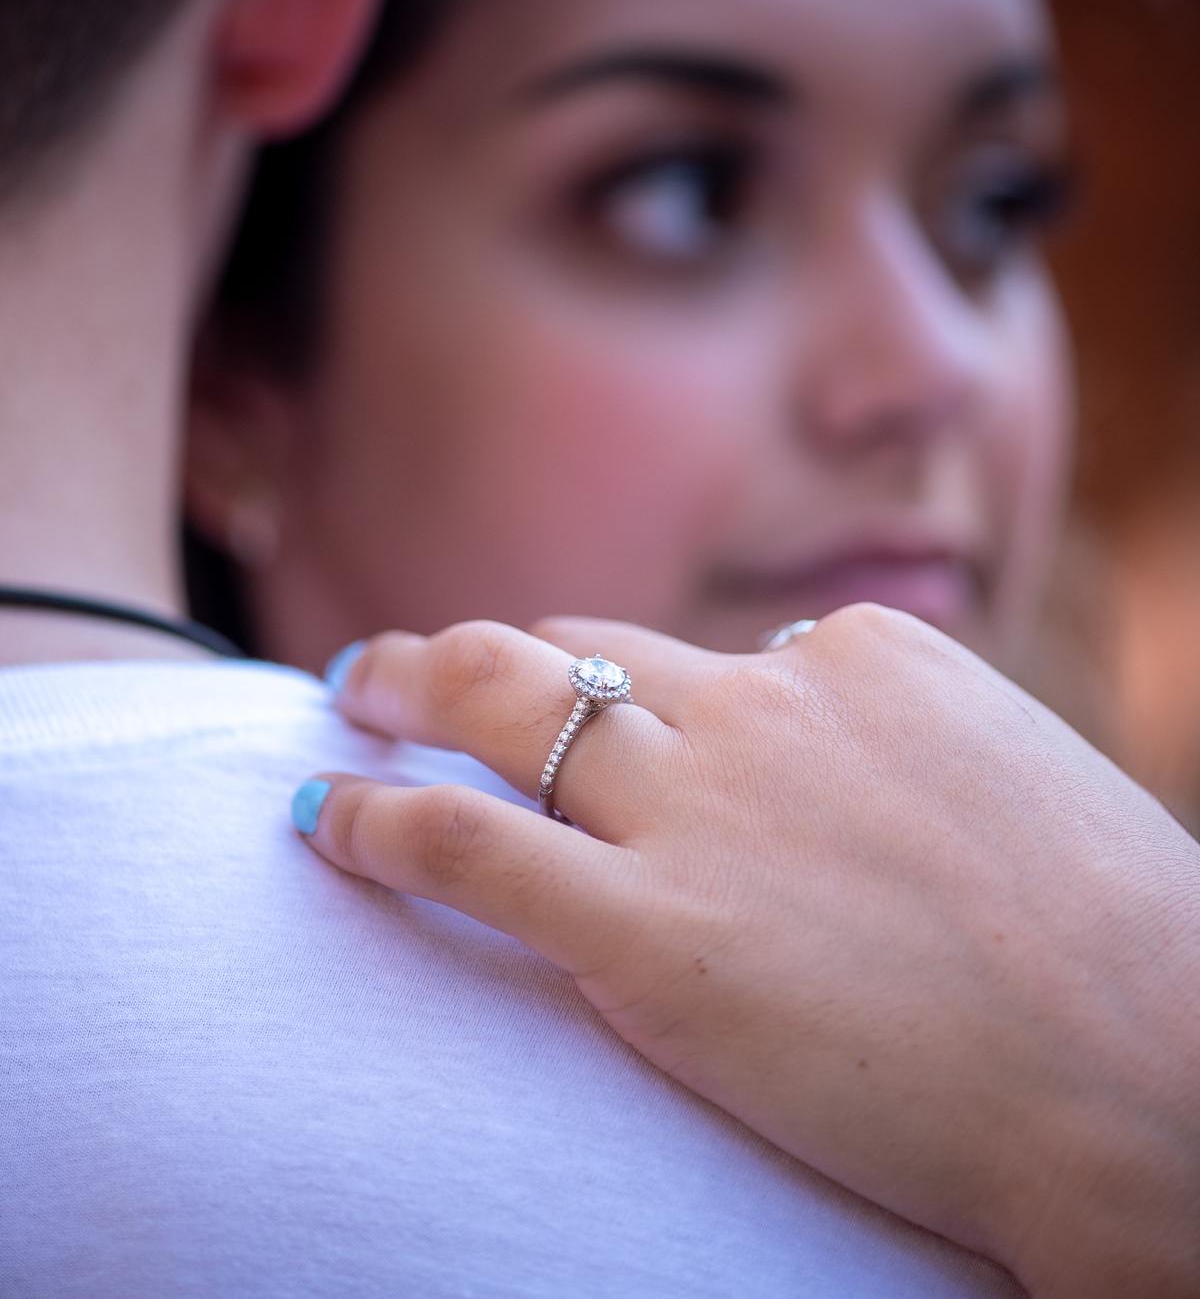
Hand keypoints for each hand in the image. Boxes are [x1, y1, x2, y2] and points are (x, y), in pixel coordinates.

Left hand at [295, 605, 1199, 1297]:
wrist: (1148, 1067)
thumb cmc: (1113, 945)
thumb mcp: (1005, 777)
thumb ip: (897, 738)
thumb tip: (827, 710)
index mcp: (860, 656)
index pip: (703, 648)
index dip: (623, 678)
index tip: (582, 699)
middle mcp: (763, 706)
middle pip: (575, 646)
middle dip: (475, 646)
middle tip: (401, 660)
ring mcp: (699, 809)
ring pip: (510, 710)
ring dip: (412, 693)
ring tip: (353, 696)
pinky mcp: (649, 932)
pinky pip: (472, 849)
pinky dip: (383, 827)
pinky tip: (325, 825)